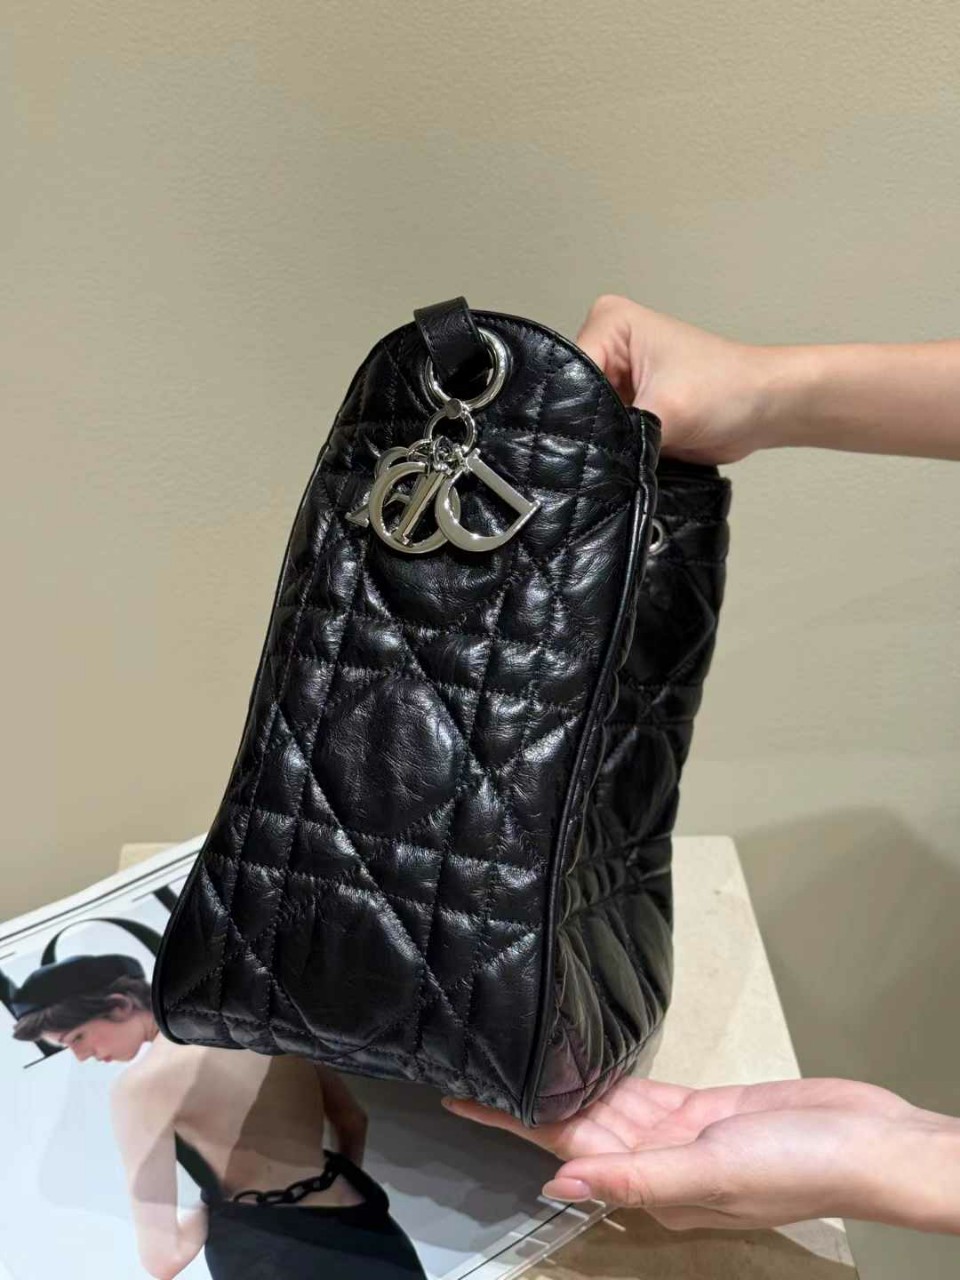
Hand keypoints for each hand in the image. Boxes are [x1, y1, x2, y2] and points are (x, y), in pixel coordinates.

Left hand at [441, 1075, 959, 1233]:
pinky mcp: (705, 1107)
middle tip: (483, 1062)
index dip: (512, 1124)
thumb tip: (555, 1188)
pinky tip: (587, 1059)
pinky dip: (614, 1075)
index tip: (464, 1101)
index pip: (563, 1150)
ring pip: (608, 1105)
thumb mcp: (709, 1172)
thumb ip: (633, 1177)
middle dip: (530, 1099)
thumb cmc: (797, 1166)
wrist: (865, 1141)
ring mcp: (682, 1134)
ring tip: (520, 1056)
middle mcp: (658, 1161)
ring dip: (567, 1083)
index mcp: (652, 1184)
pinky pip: (645, 1091)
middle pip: (578, 1125)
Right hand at [574, 293, 774, 464]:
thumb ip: (622, 433)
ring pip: (588, 420)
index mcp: (610, 322)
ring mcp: (616, 377)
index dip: (576, 410)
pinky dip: (616, 449)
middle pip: (574, 396)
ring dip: (606, 440)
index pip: (569, 371)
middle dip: (594, 426)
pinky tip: (631, 454)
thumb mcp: (667, 410)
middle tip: (620, 442)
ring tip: (634, 444)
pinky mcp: (626, 405)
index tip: (593, 437)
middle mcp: (607, 345)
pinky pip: (605, 433)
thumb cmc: (730, 387)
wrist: (763, 410)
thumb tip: (593, 461)